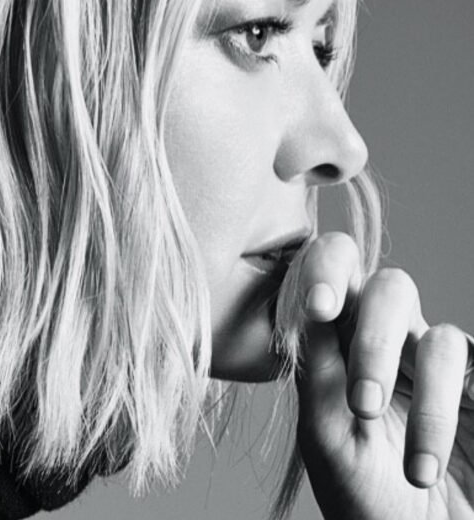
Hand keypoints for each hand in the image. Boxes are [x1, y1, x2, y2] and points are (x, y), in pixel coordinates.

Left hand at [294, 232, 473, 519]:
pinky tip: (434, 462)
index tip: (317, 307)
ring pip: (442, 340)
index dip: (325, 270)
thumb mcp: (328, 437)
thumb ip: (318, 373)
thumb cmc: (363, 495)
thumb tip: (310, 312)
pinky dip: (456, 414)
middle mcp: (391, 343)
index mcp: (340, 344)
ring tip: (417, 471)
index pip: (333, 279)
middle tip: (362, 403)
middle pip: (392, 290)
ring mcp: (442, 366)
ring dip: (428, 406)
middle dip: (375, 341)